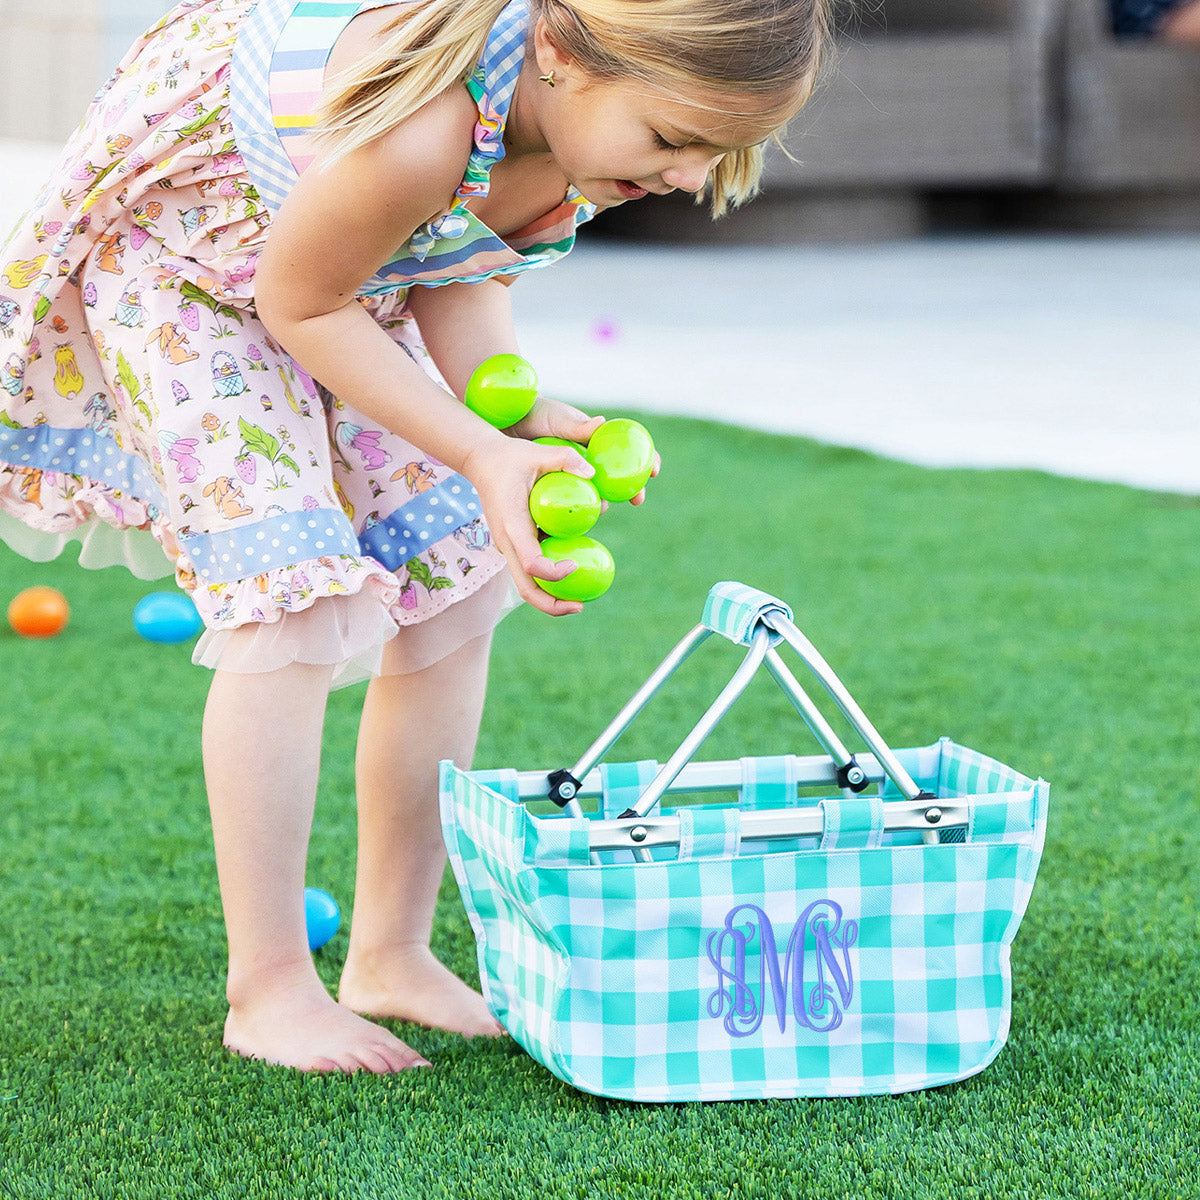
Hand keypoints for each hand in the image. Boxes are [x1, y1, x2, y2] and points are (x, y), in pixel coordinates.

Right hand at [461, 435, 596, 615]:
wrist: (482, 461)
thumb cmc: (511, 457)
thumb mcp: (538, 452)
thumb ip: (565, 458)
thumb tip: (592, 473)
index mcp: (513, 526)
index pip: (532, 564)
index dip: (554, 573)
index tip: (575, 566)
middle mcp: (508, 544)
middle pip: (527, 590)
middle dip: (553, 605)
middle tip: (581, 607)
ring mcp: (510, 548)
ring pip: (528, 586)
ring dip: (552, 598)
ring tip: (580, 600)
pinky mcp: (514, 546)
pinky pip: (531, 571)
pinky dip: (549, 580)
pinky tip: (572, 573)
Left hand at [507, 397, 662, 505]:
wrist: (507, 424)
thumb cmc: (535, 415)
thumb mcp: (557, 420)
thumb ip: (578, 427)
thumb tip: (602, 424)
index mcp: (596, 439)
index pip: (629, 449)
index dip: (646, 459)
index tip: (655, 471)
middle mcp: (589, 457)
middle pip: (618, 475)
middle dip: (632, 488)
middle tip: (638, 500)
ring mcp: (574, 472)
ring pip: (597, 490)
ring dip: (604, 500)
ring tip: (604, 508)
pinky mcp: (558, 485)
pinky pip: (575, 499)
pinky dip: (581, 508)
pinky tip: (581, 518)